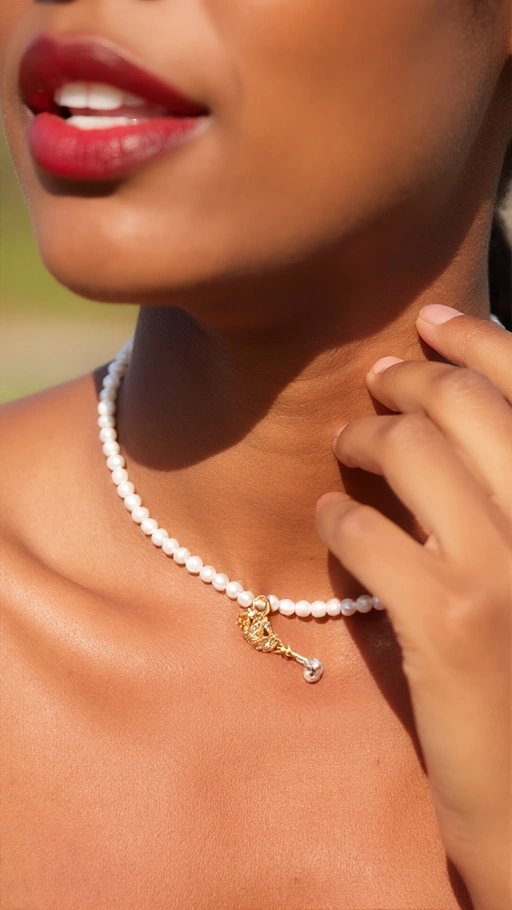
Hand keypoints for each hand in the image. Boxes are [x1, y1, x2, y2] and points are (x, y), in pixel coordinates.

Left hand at [315, 304, 511, 909]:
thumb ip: (506, 496)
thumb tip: (451, 427)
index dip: (477, 339)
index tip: (432, 323)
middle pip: (461, 403)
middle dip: (406, 380)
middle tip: (378, 384)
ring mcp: (504, 566)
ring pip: (409, 451)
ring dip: (363, 439)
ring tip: (347, 448)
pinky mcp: (447, 621)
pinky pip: (364, 531)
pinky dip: (337, 520)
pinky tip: (332, 527)